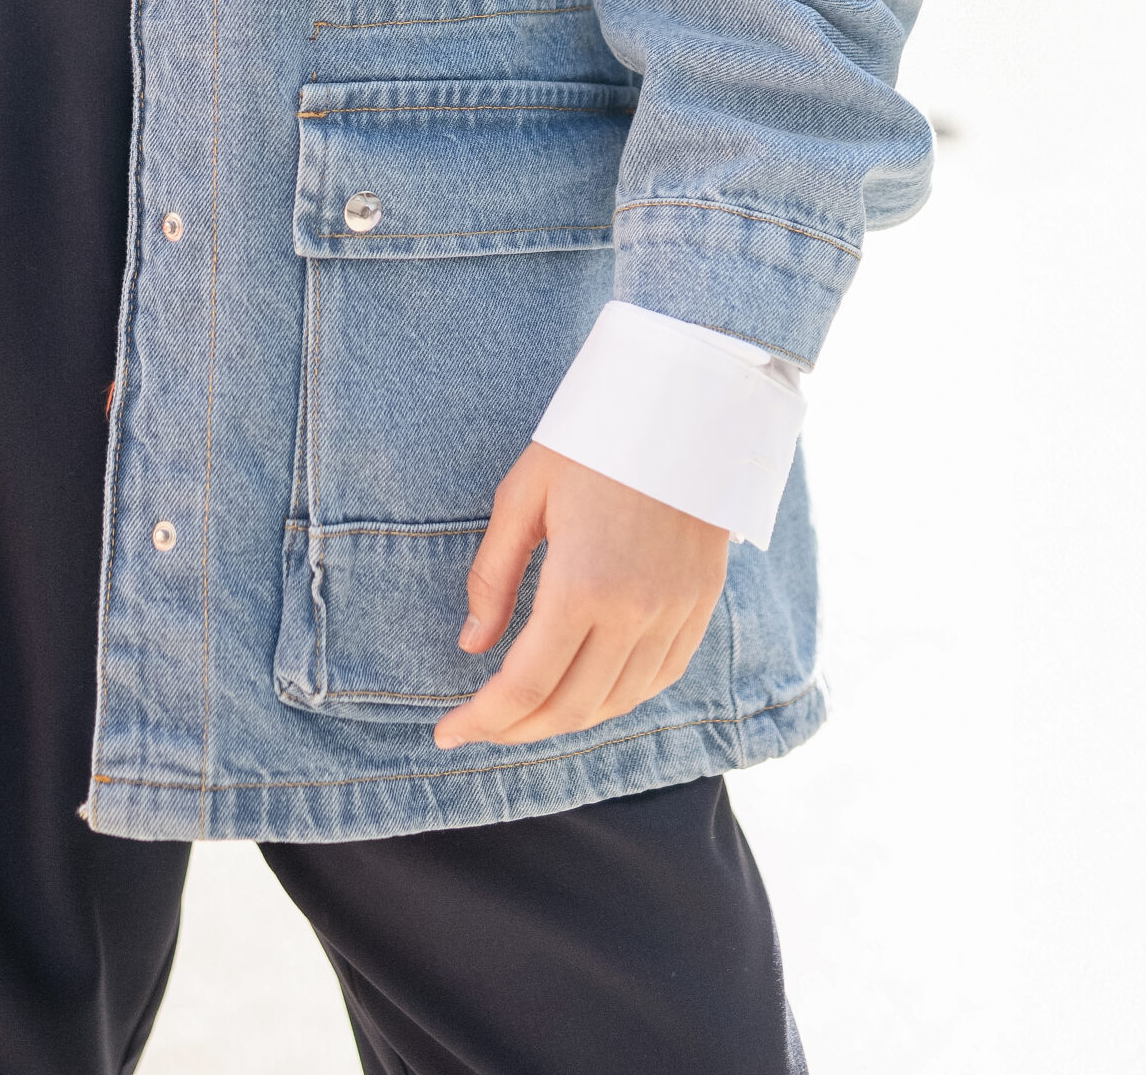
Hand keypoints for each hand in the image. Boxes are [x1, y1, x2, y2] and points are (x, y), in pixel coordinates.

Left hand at [432, 442, 728, 749]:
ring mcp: (674, 616)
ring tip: (521, 716)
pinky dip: (613, 701)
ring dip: (562, 722)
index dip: (482, 719)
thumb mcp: (523, 496)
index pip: (525, 683)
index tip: (446, 732)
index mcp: (583, 585)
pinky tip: (582, 694)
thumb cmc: (590, 445)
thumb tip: (471, 644)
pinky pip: (656, 682)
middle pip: (569, 708)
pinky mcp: (699, 609)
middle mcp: (635, 614)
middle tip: (476, 728)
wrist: (682, 411)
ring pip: (614, 704)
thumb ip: (494, 576)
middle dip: (515, 730)